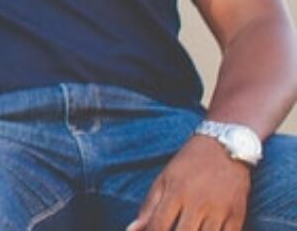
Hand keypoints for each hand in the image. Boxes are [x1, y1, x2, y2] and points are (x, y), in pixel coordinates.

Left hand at [127, 134, 249, 230]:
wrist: (226, 148)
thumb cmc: (189, 164)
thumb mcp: (164, 179)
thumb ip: (149, 206)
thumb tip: (132, 229)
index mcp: (176, 193)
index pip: (159, 226)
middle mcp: (198, 203)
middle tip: (173, 230)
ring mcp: (220, 210)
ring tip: (188, 230)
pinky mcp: (238, 216)